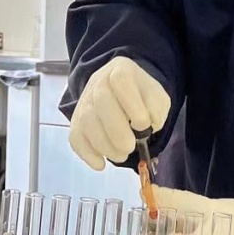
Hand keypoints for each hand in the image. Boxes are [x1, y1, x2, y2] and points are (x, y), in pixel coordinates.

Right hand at [68, 56, 169, 170]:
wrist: (120, 91)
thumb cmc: (141, 96)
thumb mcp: (157, 97)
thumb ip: (156, 109)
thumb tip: (146, 126)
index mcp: (121, 71)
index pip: (122, 82)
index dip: (133, 106)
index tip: (143, 124)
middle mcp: (98, 82)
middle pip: (100, 102)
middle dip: (116, 131)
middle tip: (129, 147)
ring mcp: (84, 102)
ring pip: (87, 122)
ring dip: (104, 145)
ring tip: (121, 155)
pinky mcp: (75, 121)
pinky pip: (75, 138)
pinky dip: (87, 154)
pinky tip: (101, 163)